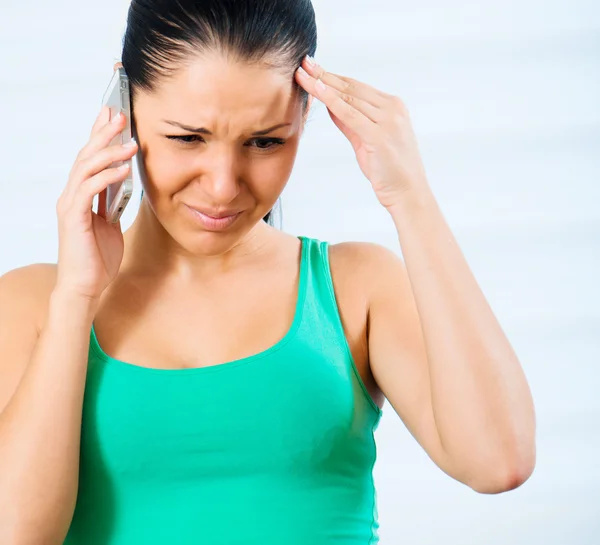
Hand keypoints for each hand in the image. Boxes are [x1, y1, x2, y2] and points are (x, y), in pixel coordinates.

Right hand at [54, 103, 138, 301]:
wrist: (87, 286)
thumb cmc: (98, 258)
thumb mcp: (111, 224)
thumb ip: (113, 204)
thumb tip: (124, 185)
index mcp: (81, 196)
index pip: (90, 159)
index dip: (99, 136)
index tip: (112, 115)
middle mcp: (72, 196)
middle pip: (85, 156)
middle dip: (103, 133)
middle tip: (119, 113)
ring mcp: (71, 205)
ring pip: (87, 168)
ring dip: (110, 152)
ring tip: (131, 141)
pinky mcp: (74, 217)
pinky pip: (90, 190)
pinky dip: (108, 177)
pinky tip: (125, 169)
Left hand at [295, 56, 428, 209]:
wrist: (408, 193)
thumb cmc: (388, 170)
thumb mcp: (366, 141)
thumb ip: (350, 123)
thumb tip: (331, 105)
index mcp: (392, 106)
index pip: (357, 87)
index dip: (332, 77)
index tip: (313, 68)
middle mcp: (393, 108)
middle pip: (352, 87)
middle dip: (325, 75)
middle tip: (304, 63)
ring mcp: (388, 120)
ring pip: (349, 97)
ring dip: (323, 84)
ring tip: (303, 73)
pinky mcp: (380, 135)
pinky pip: (350, 114)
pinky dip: (331, 100)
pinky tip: (317, 91)